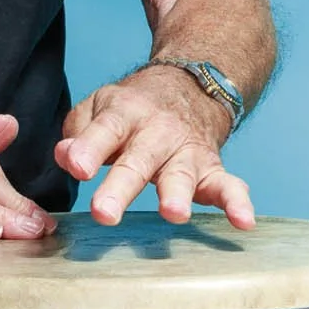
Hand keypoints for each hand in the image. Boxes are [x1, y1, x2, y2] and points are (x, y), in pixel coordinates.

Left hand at [56, 70, 254, 227]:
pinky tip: (244, 222)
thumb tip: (64, 156)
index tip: (77, 167)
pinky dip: (238, 203)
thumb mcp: (100, 107)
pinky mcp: (212, 169)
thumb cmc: (133, 110)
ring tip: (174, 214)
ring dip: (178, 194)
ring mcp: (187, 152)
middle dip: (122, 187)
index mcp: (125, 114)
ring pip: (182, 175)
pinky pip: (229, 185)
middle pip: (138, 160)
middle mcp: (157, 133)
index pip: (105, 130)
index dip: (89, 148)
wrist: (192, 86)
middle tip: (104, 213)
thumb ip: (80, 132)